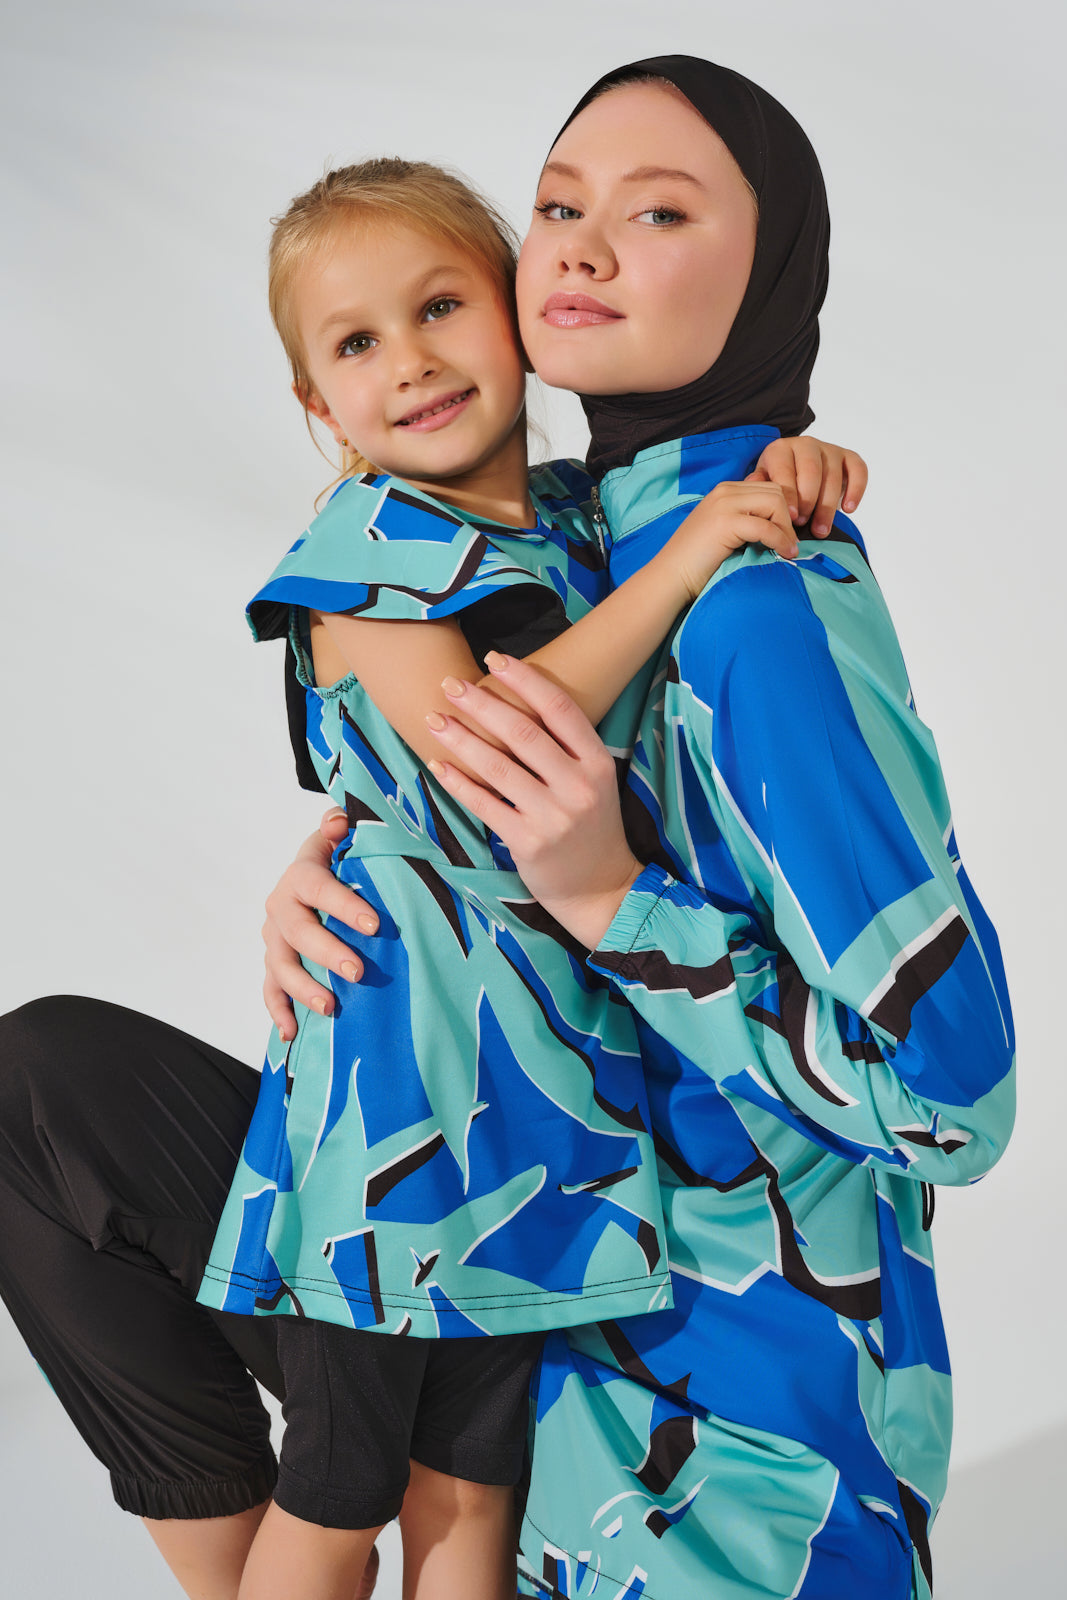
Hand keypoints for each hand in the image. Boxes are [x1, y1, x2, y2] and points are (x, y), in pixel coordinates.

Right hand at [262, 809, 378, 1039]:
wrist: (314, 876)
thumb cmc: (338, 860)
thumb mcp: (342, 839)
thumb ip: (343, 829)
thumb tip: (340, 821)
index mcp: (301, 875)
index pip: (318, 888)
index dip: (343, 905)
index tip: (375, 924)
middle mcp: (281, 906)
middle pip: (297, 932)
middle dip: (326, 953)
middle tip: (357, 972)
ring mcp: (274, 939)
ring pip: (279, 966)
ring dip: (302, 988)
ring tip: (330, 1006)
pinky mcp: (274, 964)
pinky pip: (270, 991)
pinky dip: (279, 1013)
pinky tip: (292, 1035)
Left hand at [426, 656, 642, 949]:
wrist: (600, 889)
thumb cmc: (590, 827)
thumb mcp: (594, 782)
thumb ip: (566, 748)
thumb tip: (516, 700)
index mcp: (597, 763)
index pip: (559, 709)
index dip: (525, 679)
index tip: (495, 658)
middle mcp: (578, 786)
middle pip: (523, 733)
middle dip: (482, 704)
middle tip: (451, 684)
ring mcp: (553, 816)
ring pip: (497, 766)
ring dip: (460, 738)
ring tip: (433, 719)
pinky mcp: (527, 842)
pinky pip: (484, 803)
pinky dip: (457, 782)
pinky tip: (437, 764)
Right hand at [667, 479, 800, 600]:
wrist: (671, 577)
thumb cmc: (698, 562)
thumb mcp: (726, 533)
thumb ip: (748, 521)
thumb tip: (783, 524)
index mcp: (725, 491)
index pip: (769, 487)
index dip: (785, 510)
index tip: (787, 534)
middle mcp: (725, 491)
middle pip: (776, 491)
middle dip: (789, 517)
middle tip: (791, 542)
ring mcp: (724, 504)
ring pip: (775, 502)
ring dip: (787, 527)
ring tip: (788, 548)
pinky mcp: (725, 522)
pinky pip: (766, 526)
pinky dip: (780, 540)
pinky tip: (784, 553)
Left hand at [748, 435, 867, 535]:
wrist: (797, 475)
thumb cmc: (778, 483)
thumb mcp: (763, 483)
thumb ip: (758, 485)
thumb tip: (753, 485)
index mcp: (781, 449)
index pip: (785, 470)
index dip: (789, 495)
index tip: (789, 517)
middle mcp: (805, 445)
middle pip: (811, 471)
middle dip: (808, 501)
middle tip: (803, 524)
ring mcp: (828, 449)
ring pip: (833, 475)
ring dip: (828, 505)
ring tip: (821, 529)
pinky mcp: (848, 457)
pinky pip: (858, 469)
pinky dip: (856, 489)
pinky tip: (848, 509)